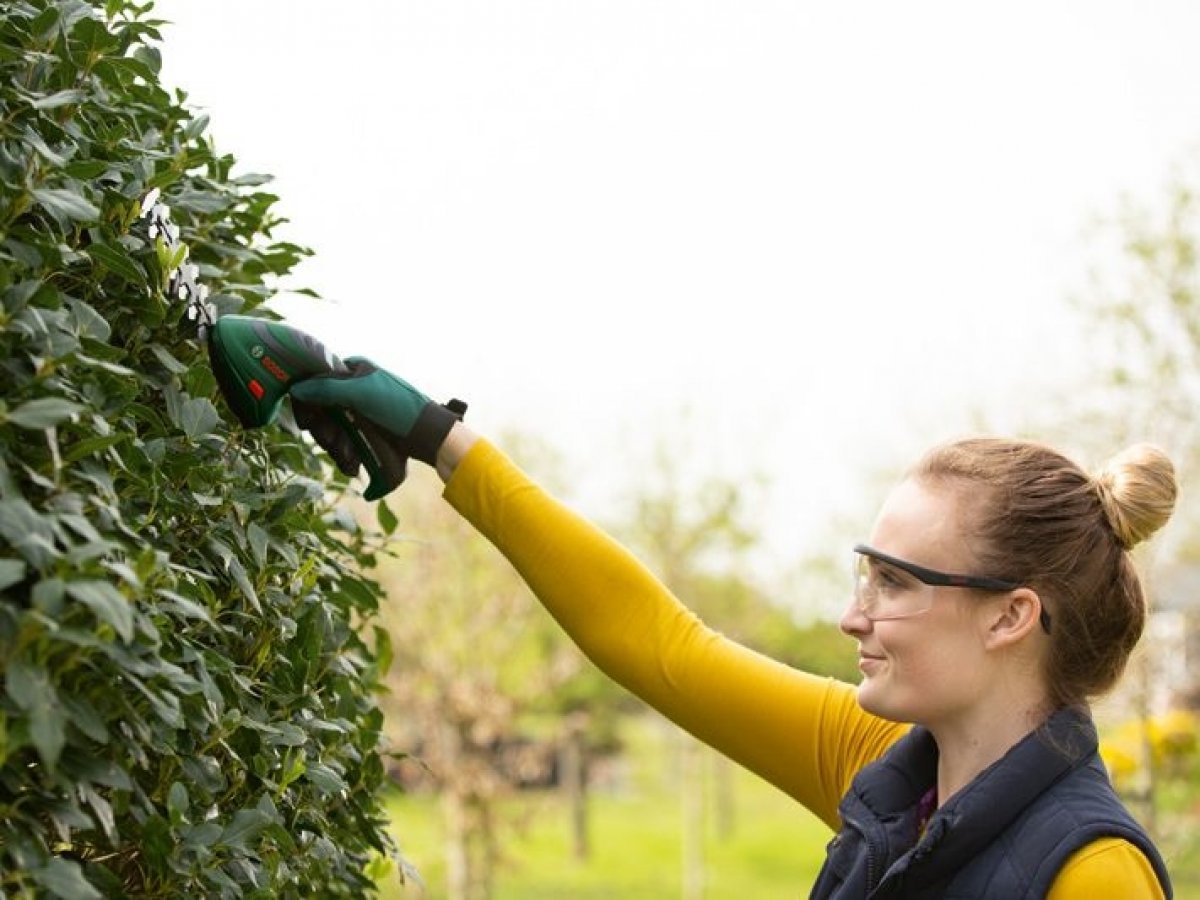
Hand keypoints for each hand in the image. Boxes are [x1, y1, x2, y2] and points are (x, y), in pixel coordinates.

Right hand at [289, 358, 465, 492]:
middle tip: (333, 443)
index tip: (308, 423)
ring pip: (332, 429)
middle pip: (322, 410)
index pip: (317, 383)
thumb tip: (296, 388)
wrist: (428, 435)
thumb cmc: (399, 407)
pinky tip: (352, 464)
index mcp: (354, 371)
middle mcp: (354, 389)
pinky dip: (346, 454)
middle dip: (325, 431)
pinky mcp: (365, 431)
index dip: (308, 404)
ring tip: (348, 458)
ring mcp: (359, 411)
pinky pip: (345, 441)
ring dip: (336, 446)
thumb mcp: (361, 393)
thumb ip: (327, 389)